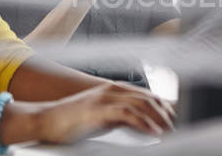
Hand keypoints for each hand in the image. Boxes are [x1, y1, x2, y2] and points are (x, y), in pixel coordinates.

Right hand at [34, 82, 175, 143]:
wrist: (47, 120)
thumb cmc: (73, 121)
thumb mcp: (102, 116)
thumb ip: (121, 115)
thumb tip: (143, 122)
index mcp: (114, 89)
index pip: (147, 95)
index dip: (163, 106)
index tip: (173, 120)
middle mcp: (111, 90)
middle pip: (147, 98)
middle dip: (164, 113)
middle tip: (174, 128)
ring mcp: (105, 99)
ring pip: (141, 104)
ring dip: (158, 118)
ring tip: (168, 131)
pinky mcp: (98, 110)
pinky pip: (127, 114)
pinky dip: (143, 122)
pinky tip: (153, 131)